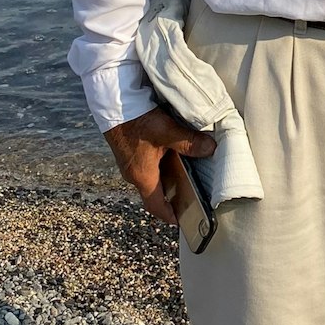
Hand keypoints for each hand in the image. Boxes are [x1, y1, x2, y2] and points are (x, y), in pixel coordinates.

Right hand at [104, 109, 215, 229]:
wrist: (113, 104)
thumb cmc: (136, 122)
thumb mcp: (167, 132)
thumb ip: (190, 143)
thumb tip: (211, 149)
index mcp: (142, 177)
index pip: (155, 206)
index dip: (169, 215)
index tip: (181, 219)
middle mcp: (133, 174)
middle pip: (154, 192)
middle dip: (172, 194)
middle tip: (191, 191)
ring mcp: (129, 163)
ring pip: (150, 177)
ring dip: (166, 176)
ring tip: (186, 170)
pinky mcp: (127, 151)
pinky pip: (145, 164)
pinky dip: (159, 164)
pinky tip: (171, 152)